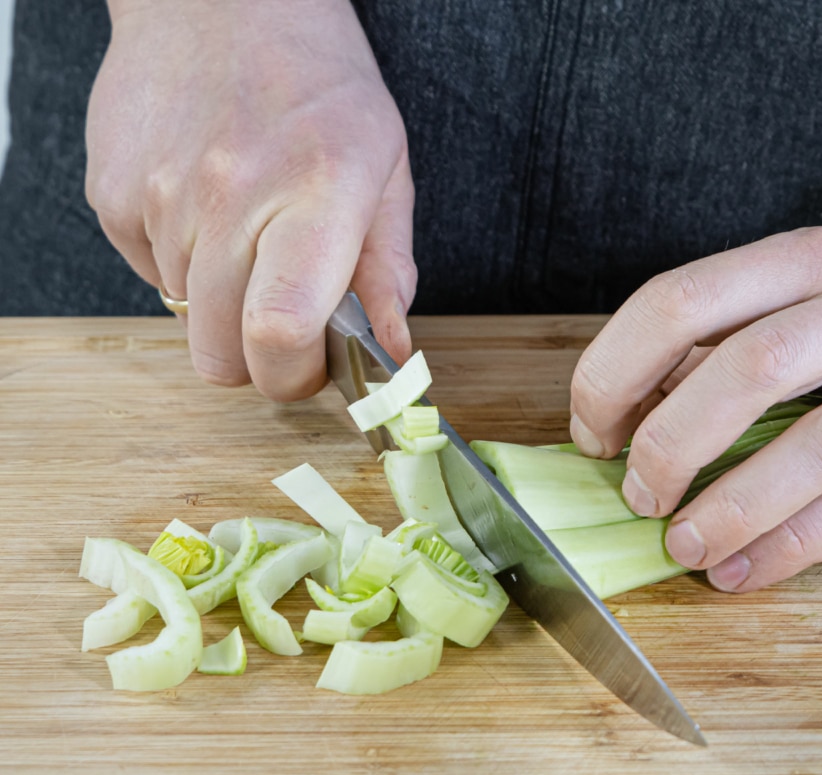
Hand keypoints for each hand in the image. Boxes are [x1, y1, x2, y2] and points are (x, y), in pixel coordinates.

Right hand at [86, 0, 415, 399]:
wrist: (223, 0)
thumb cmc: (319, 82)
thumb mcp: (385, 167)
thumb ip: (390, 268)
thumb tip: (394, 351)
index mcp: (315, 194)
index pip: (280, 330)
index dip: (294, 375)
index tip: (313, 367)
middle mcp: (229, 198)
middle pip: (220, 353)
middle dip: (258, 358)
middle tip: (286, 319)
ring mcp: (160, 196)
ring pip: (185, 317)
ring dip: (221, 303)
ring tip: (250, 235)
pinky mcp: (112, 193)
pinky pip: (149, 273)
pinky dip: (180, 263)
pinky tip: (207, 208)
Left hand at [569, 210, 821, 591]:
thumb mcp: (813, 276)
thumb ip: (731, 330)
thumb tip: (638, 410)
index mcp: (812, 257)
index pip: (686, 299)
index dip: (619, 369)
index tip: (595, 427)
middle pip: (749, 372)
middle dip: (672, 443)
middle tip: (637, 492)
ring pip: (815, 451)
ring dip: (732, 509)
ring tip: (682, 547)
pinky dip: (793, 547)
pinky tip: (744, 570)